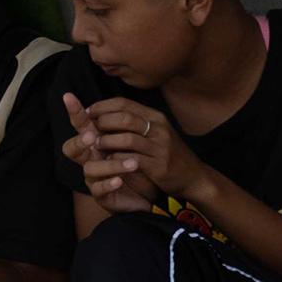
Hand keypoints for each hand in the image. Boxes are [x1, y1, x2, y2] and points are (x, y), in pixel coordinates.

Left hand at [64, 92, 207, 210]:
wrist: (194, 177)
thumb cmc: (169, 155)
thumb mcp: (156, 133)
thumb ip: (136, 124)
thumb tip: (107, 115)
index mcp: (156, 117)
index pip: (124, 103)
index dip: (102, 107)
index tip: (88, 113)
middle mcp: (159, 128)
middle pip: (124, 117)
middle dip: (101, 122)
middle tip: (89, 130)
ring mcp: (160, 146)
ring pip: (126, 138)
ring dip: (106, 141)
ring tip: (96, 146)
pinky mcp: (158, 165)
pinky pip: (131, 158)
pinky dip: (116, 159)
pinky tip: (109, 161)